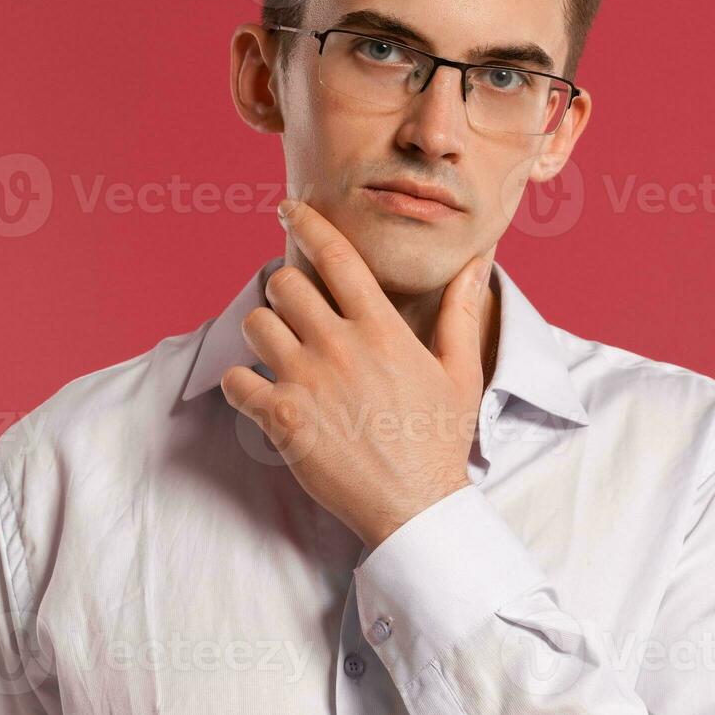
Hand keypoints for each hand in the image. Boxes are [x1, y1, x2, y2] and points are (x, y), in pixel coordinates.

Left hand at [219, 197, 492, 547]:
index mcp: (381, 328)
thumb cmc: (439, 439)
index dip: (308, 223)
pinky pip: (235, 380)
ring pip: (254, 324)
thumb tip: (480, 261)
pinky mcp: (281, 418)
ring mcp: (307, 380)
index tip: (288, 208)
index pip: (337, 256)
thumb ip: (461, 310)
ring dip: (262, 334)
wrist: (416, 506)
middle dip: (283, 292)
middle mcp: (340, 345)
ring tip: (281, 354)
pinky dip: (240, 384)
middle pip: (283, 283)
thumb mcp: (460, 370)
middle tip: (294, 313)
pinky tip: (260, 394)